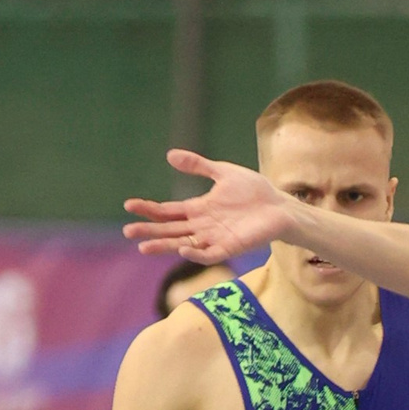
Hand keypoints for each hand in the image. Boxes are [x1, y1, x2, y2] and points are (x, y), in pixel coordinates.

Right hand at [123, 149, 298, 267]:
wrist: (280, 205)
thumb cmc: (254, 190)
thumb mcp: (222, 172)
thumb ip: (198, 165)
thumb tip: (170, 155)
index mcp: (199, 209)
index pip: (167, 211)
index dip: (149, 209)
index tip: (129, 205)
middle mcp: (203, 226)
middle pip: (170, 229)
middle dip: (149, 230)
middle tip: (128, 230)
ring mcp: (215, 238)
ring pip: (183, 244)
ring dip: (165, 245)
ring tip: (144, 247)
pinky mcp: (230, 247)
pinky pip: (209, 254)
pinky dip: (196, 253)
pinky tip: (182, 249)